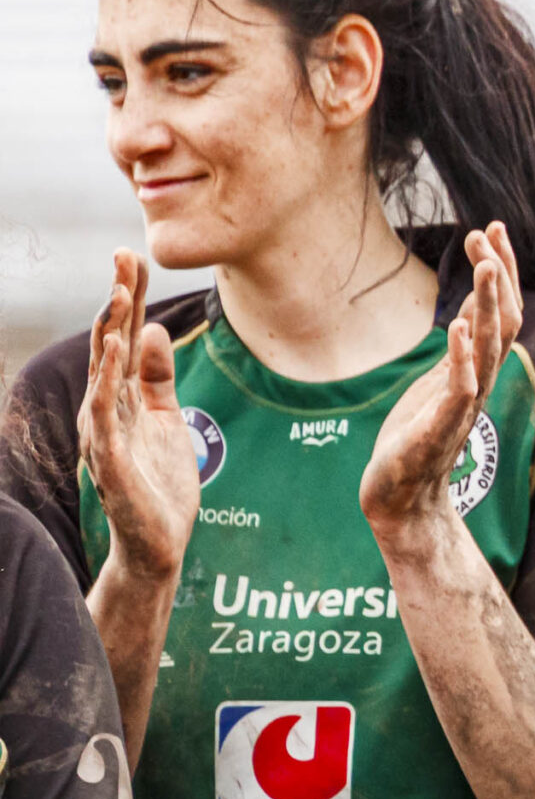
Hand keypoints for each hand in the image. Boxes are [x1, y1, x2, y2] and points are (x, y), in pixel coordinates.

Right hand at [80, 250, 197, 581]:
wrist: (159, 543)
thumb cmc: (161, 482)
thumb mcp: (167, 418)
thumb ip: (158, 377)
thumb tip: (151, 329)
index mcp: (122, 396)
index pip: (122, 336)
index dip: (127, 297)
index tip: (132, 255)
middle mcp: (107, 407)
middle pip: (109, 342)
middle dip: (116, 299)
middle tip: (123, 255)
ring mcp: (106, 430)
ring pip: (103, 371)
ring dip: (109, 330)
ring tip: (118, 291)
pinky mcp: (111, 457)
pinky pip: (106, 412)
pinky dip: (109, 378)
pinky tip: (116, 349)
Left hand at [361, 224, 520, 533]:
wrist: (402, 496)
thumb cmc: (417, 438)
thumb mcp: (439, 379)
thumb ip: (461, 345)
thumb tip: (476, 304)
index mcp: (478, 368)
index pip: (501, 309)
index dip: (502, 269)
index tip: (493, 228)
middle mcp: (479, 381)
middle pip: (504, 319)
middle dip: (500, 274)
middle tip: (490, 232)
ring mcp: (464, 403)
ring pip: (489, 346)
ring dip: (489, 303)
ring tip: (486, 265)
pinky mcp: (442, 426)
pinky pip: (461, 387)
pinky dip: (463, 357)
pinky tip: (458, 327)